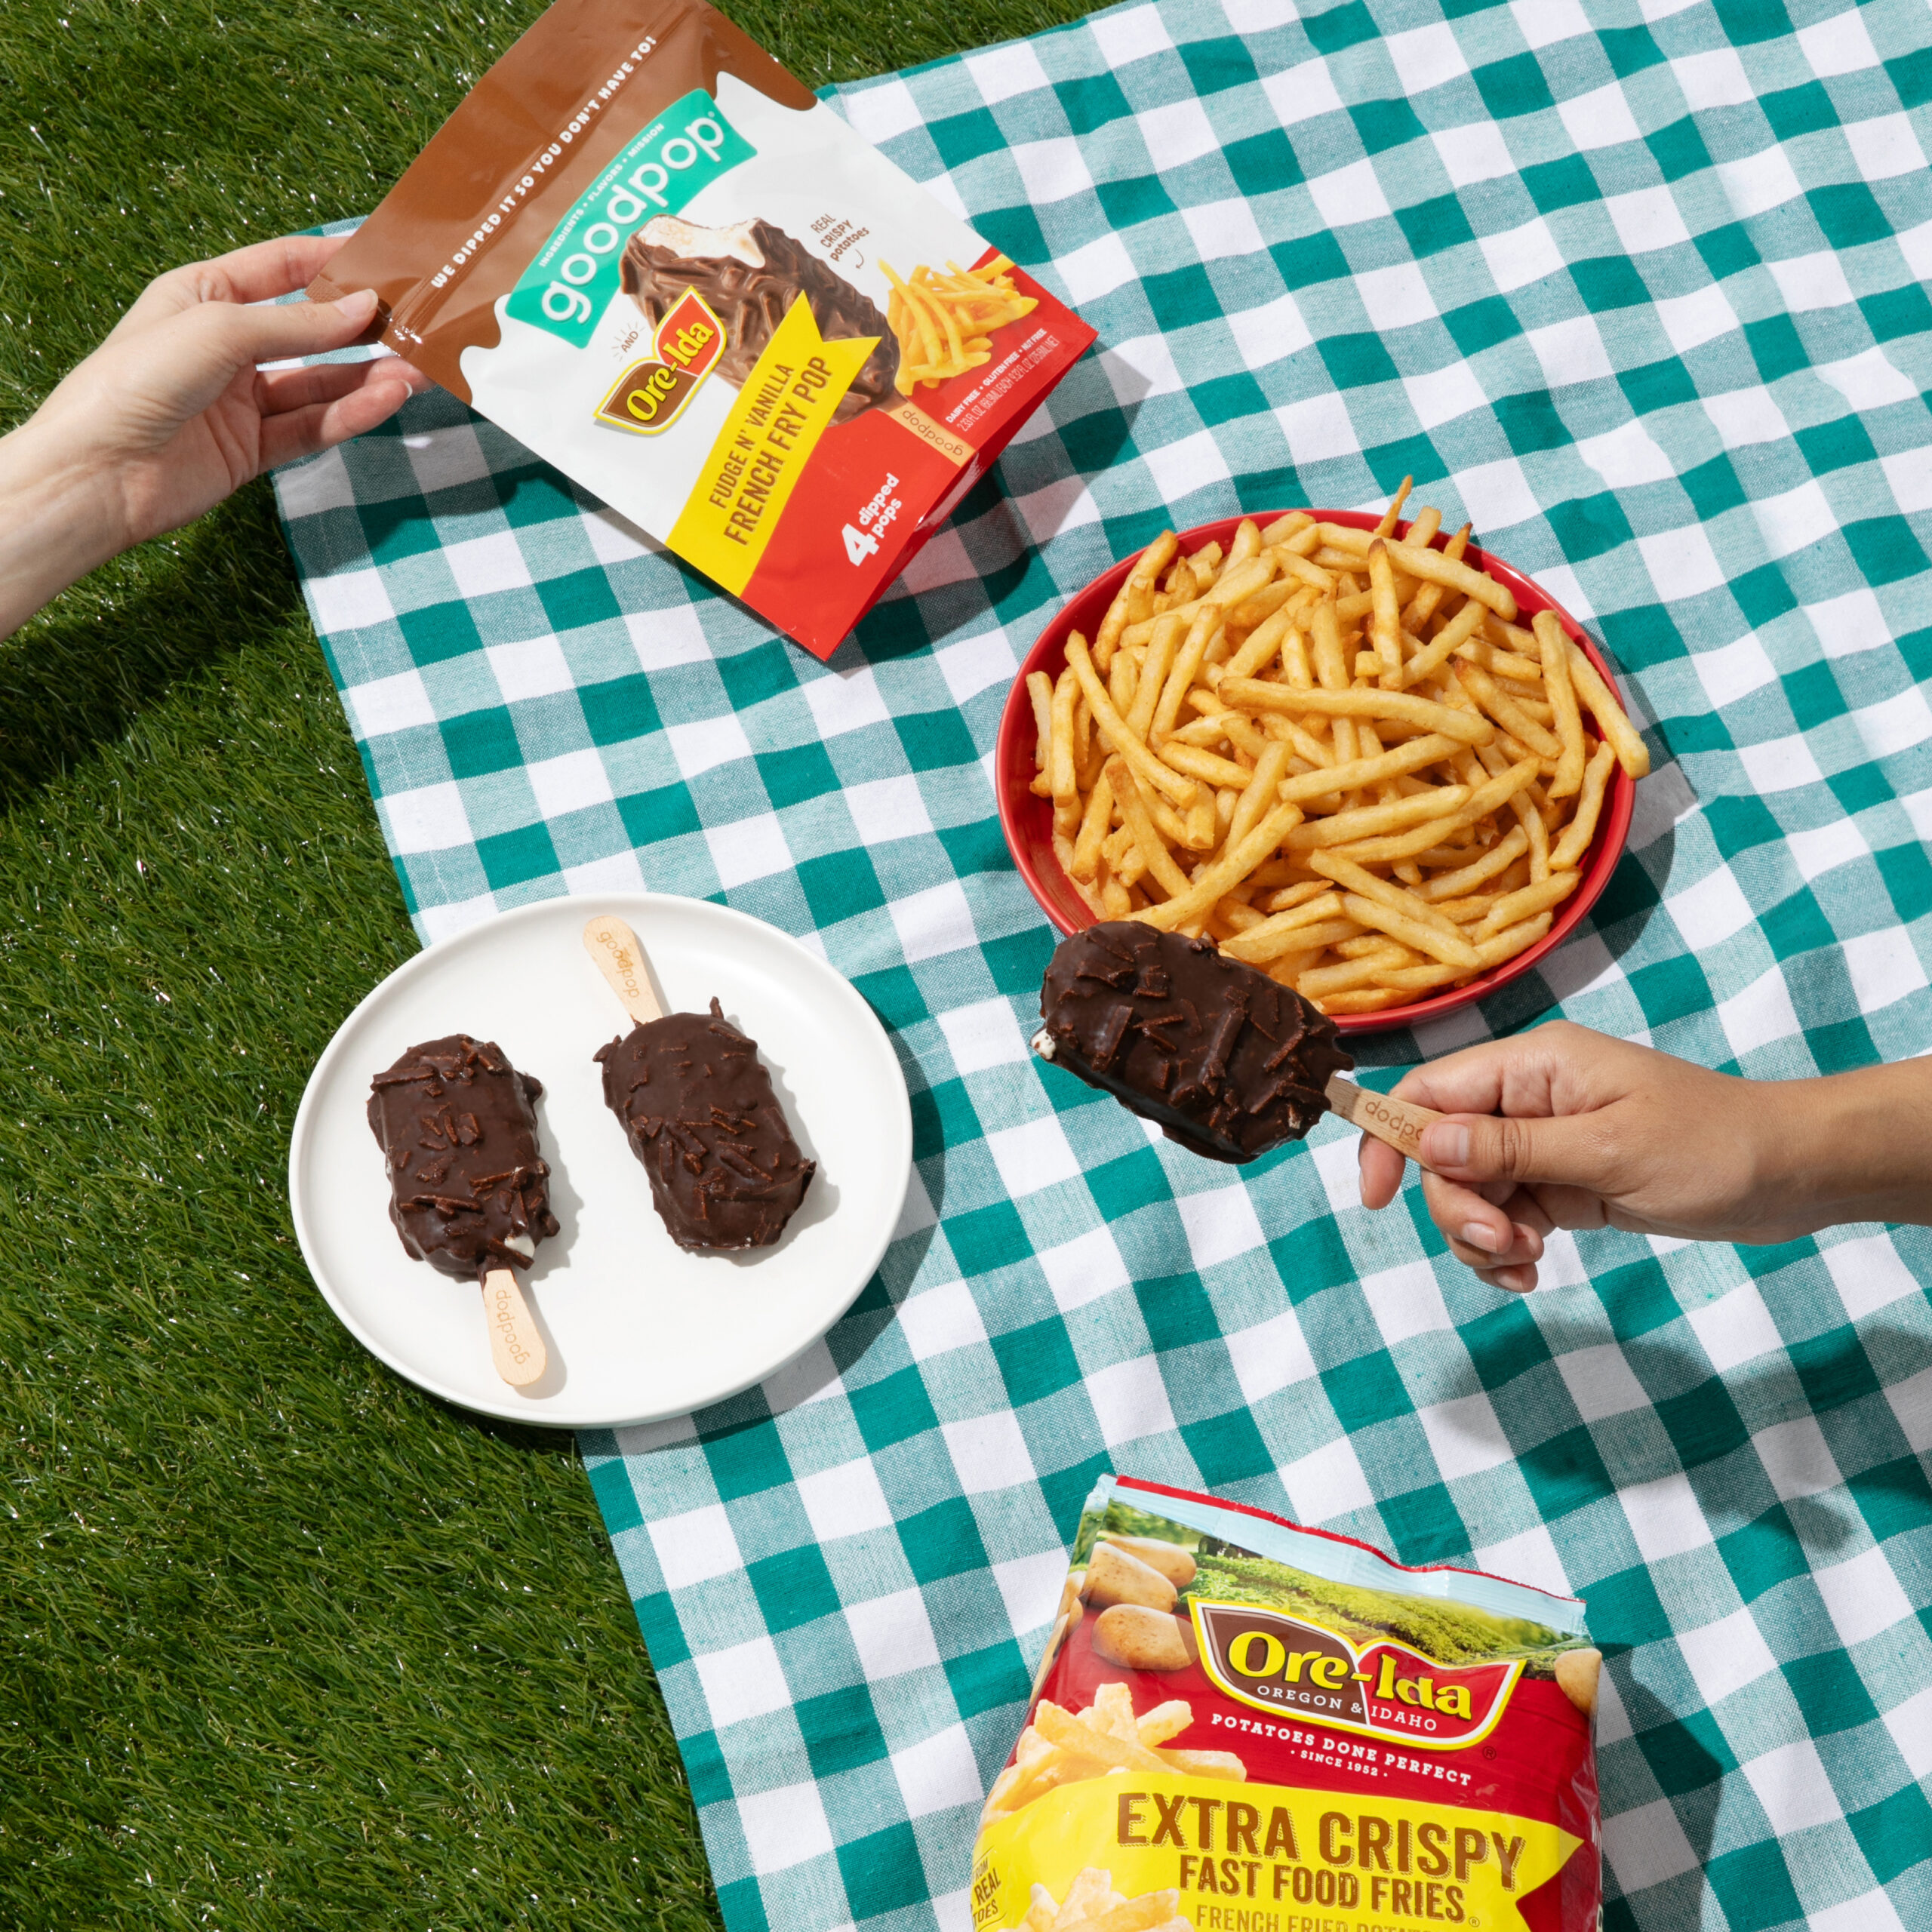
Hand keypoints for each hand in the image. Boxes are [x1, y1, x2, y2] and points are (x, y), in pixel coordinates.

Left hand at [0, 233, 428, 634]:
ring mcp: (242, 400)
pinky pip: (313, 427)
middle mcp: (226, 345)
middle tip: (416, 323)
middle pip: (310, 330)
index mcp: (203, 295)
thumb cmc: (137, 382)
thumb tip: (365, 309)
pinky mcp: (255, 449)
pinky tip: (385, 400)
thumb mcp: (221, 330)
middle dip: (362, 327)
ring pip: (320, 383)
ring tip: (417, 370)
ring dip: (368, 377)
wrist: (100, 474)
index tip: (386, 258)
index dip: (332, 260)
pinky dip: (351, 415)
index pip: (280, 267)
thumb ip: (299, 324)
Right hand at [1355, 1020, 1931, 1291]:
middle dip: (1456, 1206)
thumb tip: (1425, 1142)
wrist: (1788, 1175)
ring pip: (1466, 1192)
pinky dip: (1503, 1251)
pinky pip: (1501, 1217)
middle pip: (1441, 1152)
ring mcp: (1542, 1144)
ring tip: (1527, 1262)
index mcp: (1533, 1067)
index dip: (1389, 1139)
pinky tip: (1531, 1272)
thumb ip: (1511, 1148)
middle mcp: (1526, 1099)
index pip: (1428, 1092)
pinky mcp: (1560, 1185)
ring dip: (1480, 1236)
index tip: (1377, 1199)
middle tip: (1503, 1244)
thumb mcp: (1607, 1151)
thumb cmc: (1710, 1148)